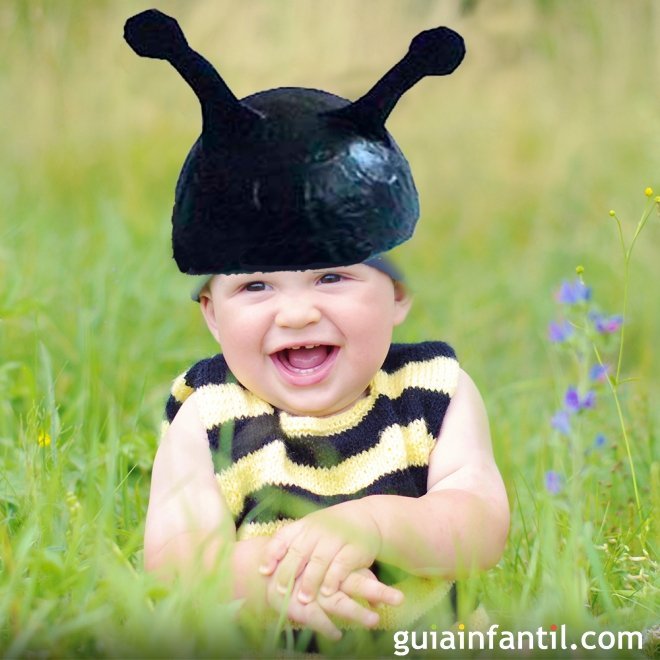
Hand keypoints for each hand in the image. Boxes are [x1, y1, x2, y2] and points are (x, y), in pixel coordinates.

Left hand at [259, 501, 381, 603]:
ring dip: (311, 581)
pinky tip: (328, 592)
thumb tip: (264, 570)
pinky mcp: (355, 548)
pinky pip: (341, 565)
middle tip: (280, 592)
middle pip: (299, 552)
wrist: (366, 518)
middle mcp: (318, 530)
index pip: (283, 538)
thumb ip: (290, 546)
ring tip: (304, 598)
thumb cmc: (330, 530)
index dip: (272, 555)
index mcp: (304, 526)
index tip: (263, 572)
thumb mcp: (309, 530)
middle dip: (288, 573)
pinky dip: (333, 579)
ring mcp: (337, 538)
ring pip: (319, 560)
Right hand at [266, 567, 402, 639]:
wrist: (266, 569)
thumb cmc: (306, 569)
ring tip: (375, 621)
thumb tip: (378, 598)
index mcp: (334, 562)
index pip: (359, 576)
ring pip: (336, 602)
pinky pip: (313, 617)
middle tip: (397, 601)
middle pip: (352, 584)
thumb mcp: (330, 570)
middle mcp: (325, 575)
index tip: (398, 599)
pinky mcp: (294, 603)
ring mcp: (311, 589)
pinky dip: (326, 626)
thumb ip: (355, 579)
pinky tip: (337, 634)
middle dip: (374, 594)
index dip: (377, 589)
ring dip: (356, 612)